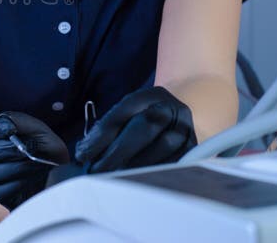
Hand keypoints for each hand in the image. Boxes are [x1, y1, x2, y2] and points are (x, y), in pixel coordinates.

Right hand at [0, 111, 68, 209]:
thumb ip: (21, 122)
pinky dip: (22, 182)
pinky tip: (34, 176)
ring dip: (18, 167)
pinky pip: (4, 191)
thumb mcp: (37, 129)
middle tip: (28, 149)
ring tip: (37, 163)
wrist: (54, 171)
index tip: (12, 129)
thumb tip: (9, 124)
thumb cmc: (41, 146)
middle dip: (6, 150)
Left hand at [75, 86, 196, 172]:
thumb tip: (83, 153)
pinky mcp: (193, 147)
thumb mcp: (125, 115)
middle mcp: (170, 107)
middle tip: (97, 170)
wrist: (177, 118)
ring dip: (135, 165)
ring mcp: (185, 127)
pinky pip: (175, 162)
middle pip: (144, 126)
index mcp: (148, 96)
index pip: (122, 112)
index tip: (83, 154)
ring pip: (162, 147)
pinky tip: (137, 180)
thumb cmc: (142, 119)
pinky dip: (153, 172)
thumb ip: (105, 129)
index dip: (101, 135)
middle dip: (117, 151)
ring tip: (114, 176)